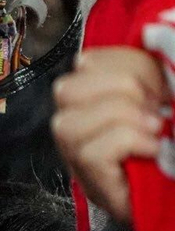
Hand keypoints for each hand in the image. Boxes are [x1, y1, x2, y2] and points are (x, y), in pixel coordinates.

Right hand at [52, 47, 165, 222]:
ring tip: (153, 130)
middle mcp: (77, 125)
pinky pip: (91, 151)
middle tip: (156, 110)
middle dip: (122, 89)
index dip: (130, 66)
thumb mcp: (163, 99)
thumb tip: (160, 48)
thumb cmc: (174, 148)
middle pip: (67, 89)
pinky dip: (127, 142)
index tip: (162, 88)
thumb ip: (158, 72)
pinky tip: (151, 148)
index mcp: (96, 97)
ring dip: (122, 119)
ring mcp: (78, 157)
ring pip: (69, 122)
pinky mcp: (92, 182)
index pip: (88, 63)